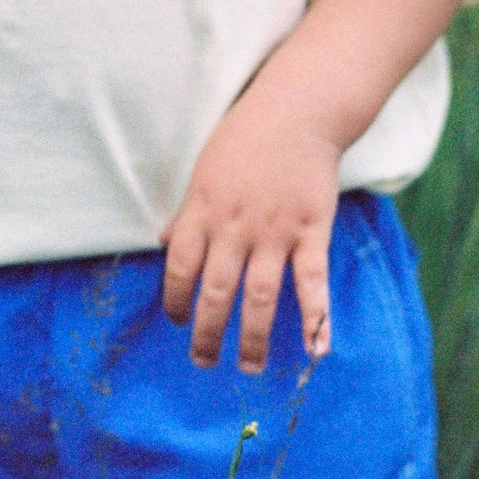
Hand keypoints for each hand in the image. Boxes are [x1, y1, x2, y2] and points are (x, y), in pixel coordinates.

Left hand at [161, 80, 341, 375]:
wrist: (298, 111)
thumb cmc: (246, 138)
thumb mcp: (204, 172)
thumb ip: (186, 213)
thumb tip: (162, 242)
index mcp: (202, 211)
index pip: (179, 269)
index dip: (175, 301)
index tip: (177, 321)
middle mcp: (234, 228)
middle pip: (215, 293)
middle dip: (207, 334)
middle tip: (203, 362)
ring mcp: (274, 232)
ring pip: (259, 298)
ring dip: (252, 339)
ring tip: (248, 367)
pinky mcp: (310, 232)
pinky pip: (311, 283)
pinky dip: (314, 319)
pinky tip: (315, 351)